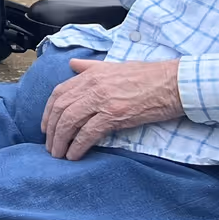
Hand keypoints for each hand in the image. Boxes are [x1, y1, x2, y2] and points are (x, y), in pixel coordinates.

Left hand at [40, 58, 182, 159]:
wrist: (173, 83)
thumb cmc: (147, 76)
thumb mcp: (113, 66)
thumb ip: (90, 67)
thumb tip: (73, 64)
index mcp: (90, 75)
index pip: (59, 93)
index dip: (48, 111)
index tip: (45, 126)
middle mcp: (92, 86)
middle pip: (60, 109)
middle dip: (51, 129)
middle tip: (50, 145)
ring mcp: (102, 101)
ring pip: (70, 122)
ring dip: (60, 140)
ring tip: (58, 154)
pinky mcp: (115, 115)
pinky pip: (88, 133)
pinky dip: (78, 146)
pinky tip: (74, 155)